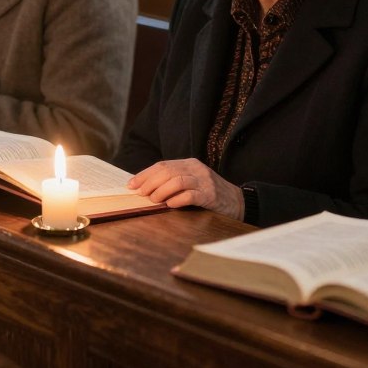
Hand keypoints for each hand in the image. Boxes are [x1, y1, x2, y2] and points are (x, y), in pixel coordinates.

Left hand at [128, 158, 244, 219]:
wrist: (236, 201)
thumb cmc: (209, 193)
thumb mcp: (192, 181)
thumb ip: (173, 181)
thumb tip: (145, 188)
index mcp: (189, 163)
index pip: (162, 165)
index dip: (145, 174)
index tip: (131, 184)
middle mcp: (196, 169)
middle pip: (168, 171)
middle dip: (150, 183)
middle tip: (140, 194)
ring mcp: (204, 181)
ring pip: (177, 181)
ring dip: (161, 192)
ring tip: (154, 200)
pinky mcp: (210, 195)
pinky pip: (190, 195)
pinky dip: (177, 200)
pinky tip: (170, 205)